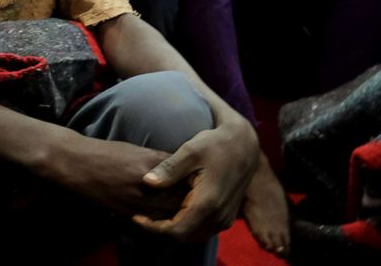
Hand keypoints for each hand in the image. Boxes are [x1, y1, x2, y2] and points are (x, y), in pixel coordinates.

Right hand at [52, 137, 187, 219]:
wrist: (78, 163)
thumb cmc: (105, 152)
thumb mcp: (133, 149)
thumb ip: (155, 159)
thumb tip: (176, 165)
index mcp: (148, 161)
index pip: (180, 172)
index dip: (192, 178)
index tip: (200, 180)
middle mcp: (146, 181)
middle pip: (178, 195)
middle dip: (189, 198)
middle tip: (197, 199)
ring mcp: (135, 198)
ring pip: (167, 211)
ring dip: (177, 211)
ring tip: (185, 210)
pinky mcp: (126, 211)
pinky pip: (150, 219)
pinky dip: (160, 219)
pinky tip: (165, 217)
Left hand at [133, 118, 259, 241]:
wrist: (244, 144)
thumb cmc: (215, 143)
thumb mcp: (191, 151)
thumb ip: (169, 168)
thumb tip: (146, 181)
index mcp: (208, 203)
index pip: (176, 230)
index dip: (153, 228)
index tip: (136, 217)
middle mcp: (218, 217)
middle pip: (184, 236)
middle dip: (160, 230)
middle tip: (141, 216)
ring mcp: (224, 219)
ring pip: (193, 235)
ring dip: (173, 229)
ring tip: (153, 214)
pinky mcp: (226, 216)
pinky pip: (202, 229)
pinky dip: (185, 225)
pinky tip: (172, 211)